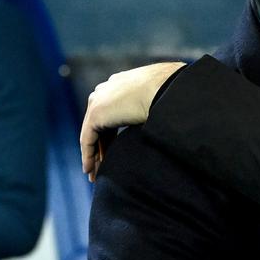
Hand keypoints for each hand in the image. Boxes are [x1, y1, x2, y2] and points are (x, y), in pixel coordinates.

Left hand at [80, 61, 184, 180]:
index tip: (112, 154)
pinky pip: (88, 139)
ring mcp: (100, 100)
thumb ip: (152, 110)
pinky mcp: (97, 113)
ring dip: (93, 156)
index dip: (111, 136)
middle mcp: (107, 91)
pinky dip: (88, 155)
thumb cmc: (171, 94)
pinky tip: (90, 170)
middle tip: (101, 167)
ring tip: (95, 175)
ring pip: (91, 134)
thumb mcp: (159, 100)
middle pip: (99, 125)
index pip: (111, 114)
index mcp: (121, 85)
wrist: (168, 88)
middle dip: (100, 147)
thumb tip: (165, 126)